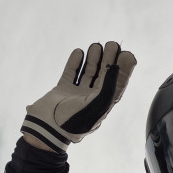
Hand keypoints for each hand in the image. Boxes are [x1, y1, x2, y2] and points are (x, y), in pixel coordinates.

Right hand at [21, 41, 136, 152]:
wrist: (46, 128)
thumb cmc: (73, 121)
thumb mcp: (96, 105)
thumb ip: (108, 86)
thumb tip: (115, 67)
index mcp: (102, 105)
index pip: (116, 84)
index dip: (123, 69)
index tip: (126, 53)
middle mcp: (91, 99)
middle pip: (103, 76)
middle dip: (108, 59)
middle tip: (111, 44)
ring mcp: (76, 94)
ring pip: (88, 73)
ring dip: (93, 59)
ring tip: (96, 46)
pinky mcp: (62, 90)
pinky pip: (71, 73)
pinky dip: (75, 62)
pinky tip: (79, 52)